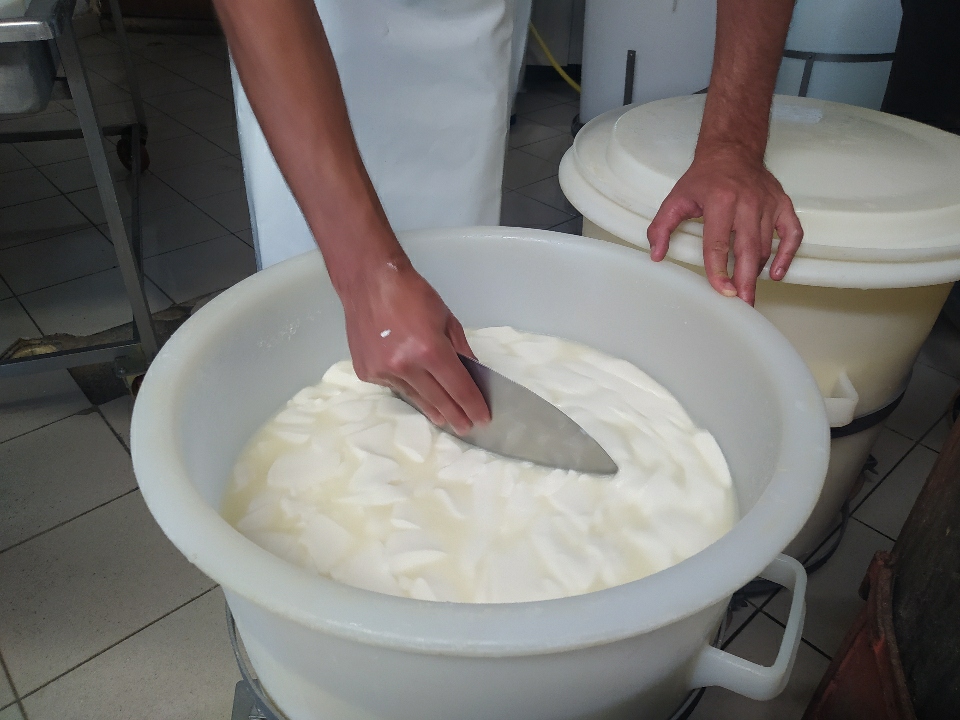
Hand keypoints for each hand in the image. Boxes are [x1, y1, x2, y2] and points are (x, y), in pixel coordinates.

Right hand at [340, 258, 489, 434]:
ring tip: (443, 418)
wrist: (369, 281)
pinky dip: (407, 388)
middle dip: (455, 415)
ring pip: (414, 397)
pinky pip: (394, 387)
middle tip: (466, 427)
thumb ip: (460, 349)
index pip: (458, 387)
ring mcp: (383, 372)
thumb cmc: (412, 294)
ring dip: (431, 408)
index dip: (472, 405)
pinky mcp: (367, 372)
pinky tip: (416, 389)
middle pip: (437, 399)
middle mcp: (406, 366)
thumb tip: (472, 374)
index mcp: (430, 350)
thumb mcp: (446, 318)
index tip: (482, 418)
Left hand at [646, 146, 802, 305]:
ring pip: (765, 246)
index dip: (718, 270)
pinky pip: (792, 233)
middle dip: (745, 280)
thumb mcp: (676, 198)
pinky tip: (776, 274)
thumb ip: (661, 227)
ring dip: (756, 271)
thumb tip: (656, 255)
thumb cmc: (704, 178)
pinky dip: (787, 254)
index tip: (721, 291)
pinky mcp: (782, 204)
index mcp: (720, 201)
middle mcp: (747, 202)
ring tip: (746, 292)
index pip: (718, 243)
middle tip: (742, 304)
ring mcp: (768, 204)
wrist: (733, 149)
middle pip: (747, 249)